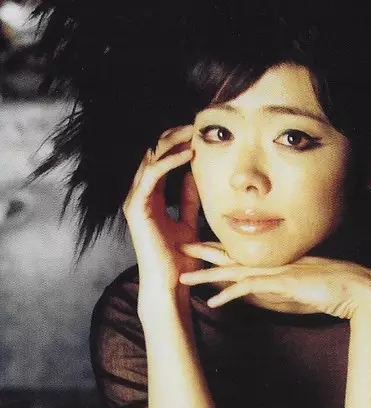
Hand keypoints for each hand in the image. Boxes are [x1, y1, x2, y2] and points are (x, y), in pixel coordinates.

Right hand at [123, 125, 199, 304]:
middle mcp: (139, 194)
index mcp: (150, 197)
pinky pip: (152, 175)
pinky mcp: (137, 207)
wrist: (170, 283)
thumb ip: (188, 200)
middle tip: (196, 124)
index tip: (198, 132)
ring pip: (150, 158)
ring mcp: (135, 200)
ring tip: (193, 131)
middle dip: (173, 136)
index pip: (160, 159)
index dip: (176, 143)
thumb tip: (196, 176)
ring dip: (172, 142)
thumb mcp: (187, 221)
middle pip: (152, 153)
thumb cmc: (179, 257)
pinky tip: (188, 154)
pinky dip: (169, 161)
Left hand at [179, 243, 370, 320]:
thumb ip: (281, 289)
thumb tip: (259, 294)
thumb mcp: (302, 288)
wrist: (360, 289)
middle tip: (179, 249)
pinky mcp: (284, 282)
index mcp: (278, 261)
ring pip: (235, 270)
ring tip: (183, 279)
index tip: (198, 250)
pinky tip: (213, 301)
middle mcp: (275, 262)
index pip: (243, 254)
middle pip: (232, 256)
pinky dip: (230, 294)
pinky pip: (251, 287)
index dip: (219, 251)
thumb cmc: (335, 289)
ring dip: (207, 275)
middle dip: (204, 254)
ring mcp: (279, 271)